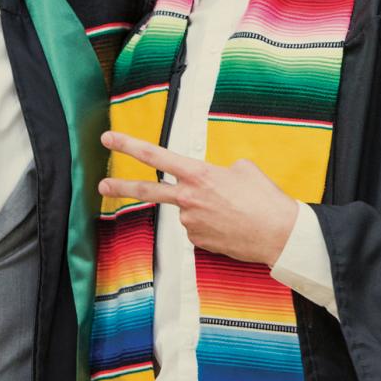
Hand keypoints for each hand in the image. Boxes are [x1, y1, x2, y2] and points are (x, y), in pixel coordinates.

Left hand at [98, 131, 297, 265]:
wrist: (280, 235)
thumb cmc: (265, 198)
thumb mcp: (243, 168)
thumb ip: (218, 169)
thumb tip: (211, 180)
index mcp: (198, 174)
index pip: (156, 156)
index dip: (129, 145)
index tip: (109, 139)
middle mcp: (188, 198)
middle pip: (147, 191)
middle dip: (121, 187)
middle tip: (100, 185)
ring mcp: (191, 222)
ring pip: (186, 210)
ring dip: (202, 208)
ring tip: (233, 211)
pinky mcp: (197, 241)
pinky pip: (197, 227)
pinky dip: (209, 224)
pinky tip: (230, 225)